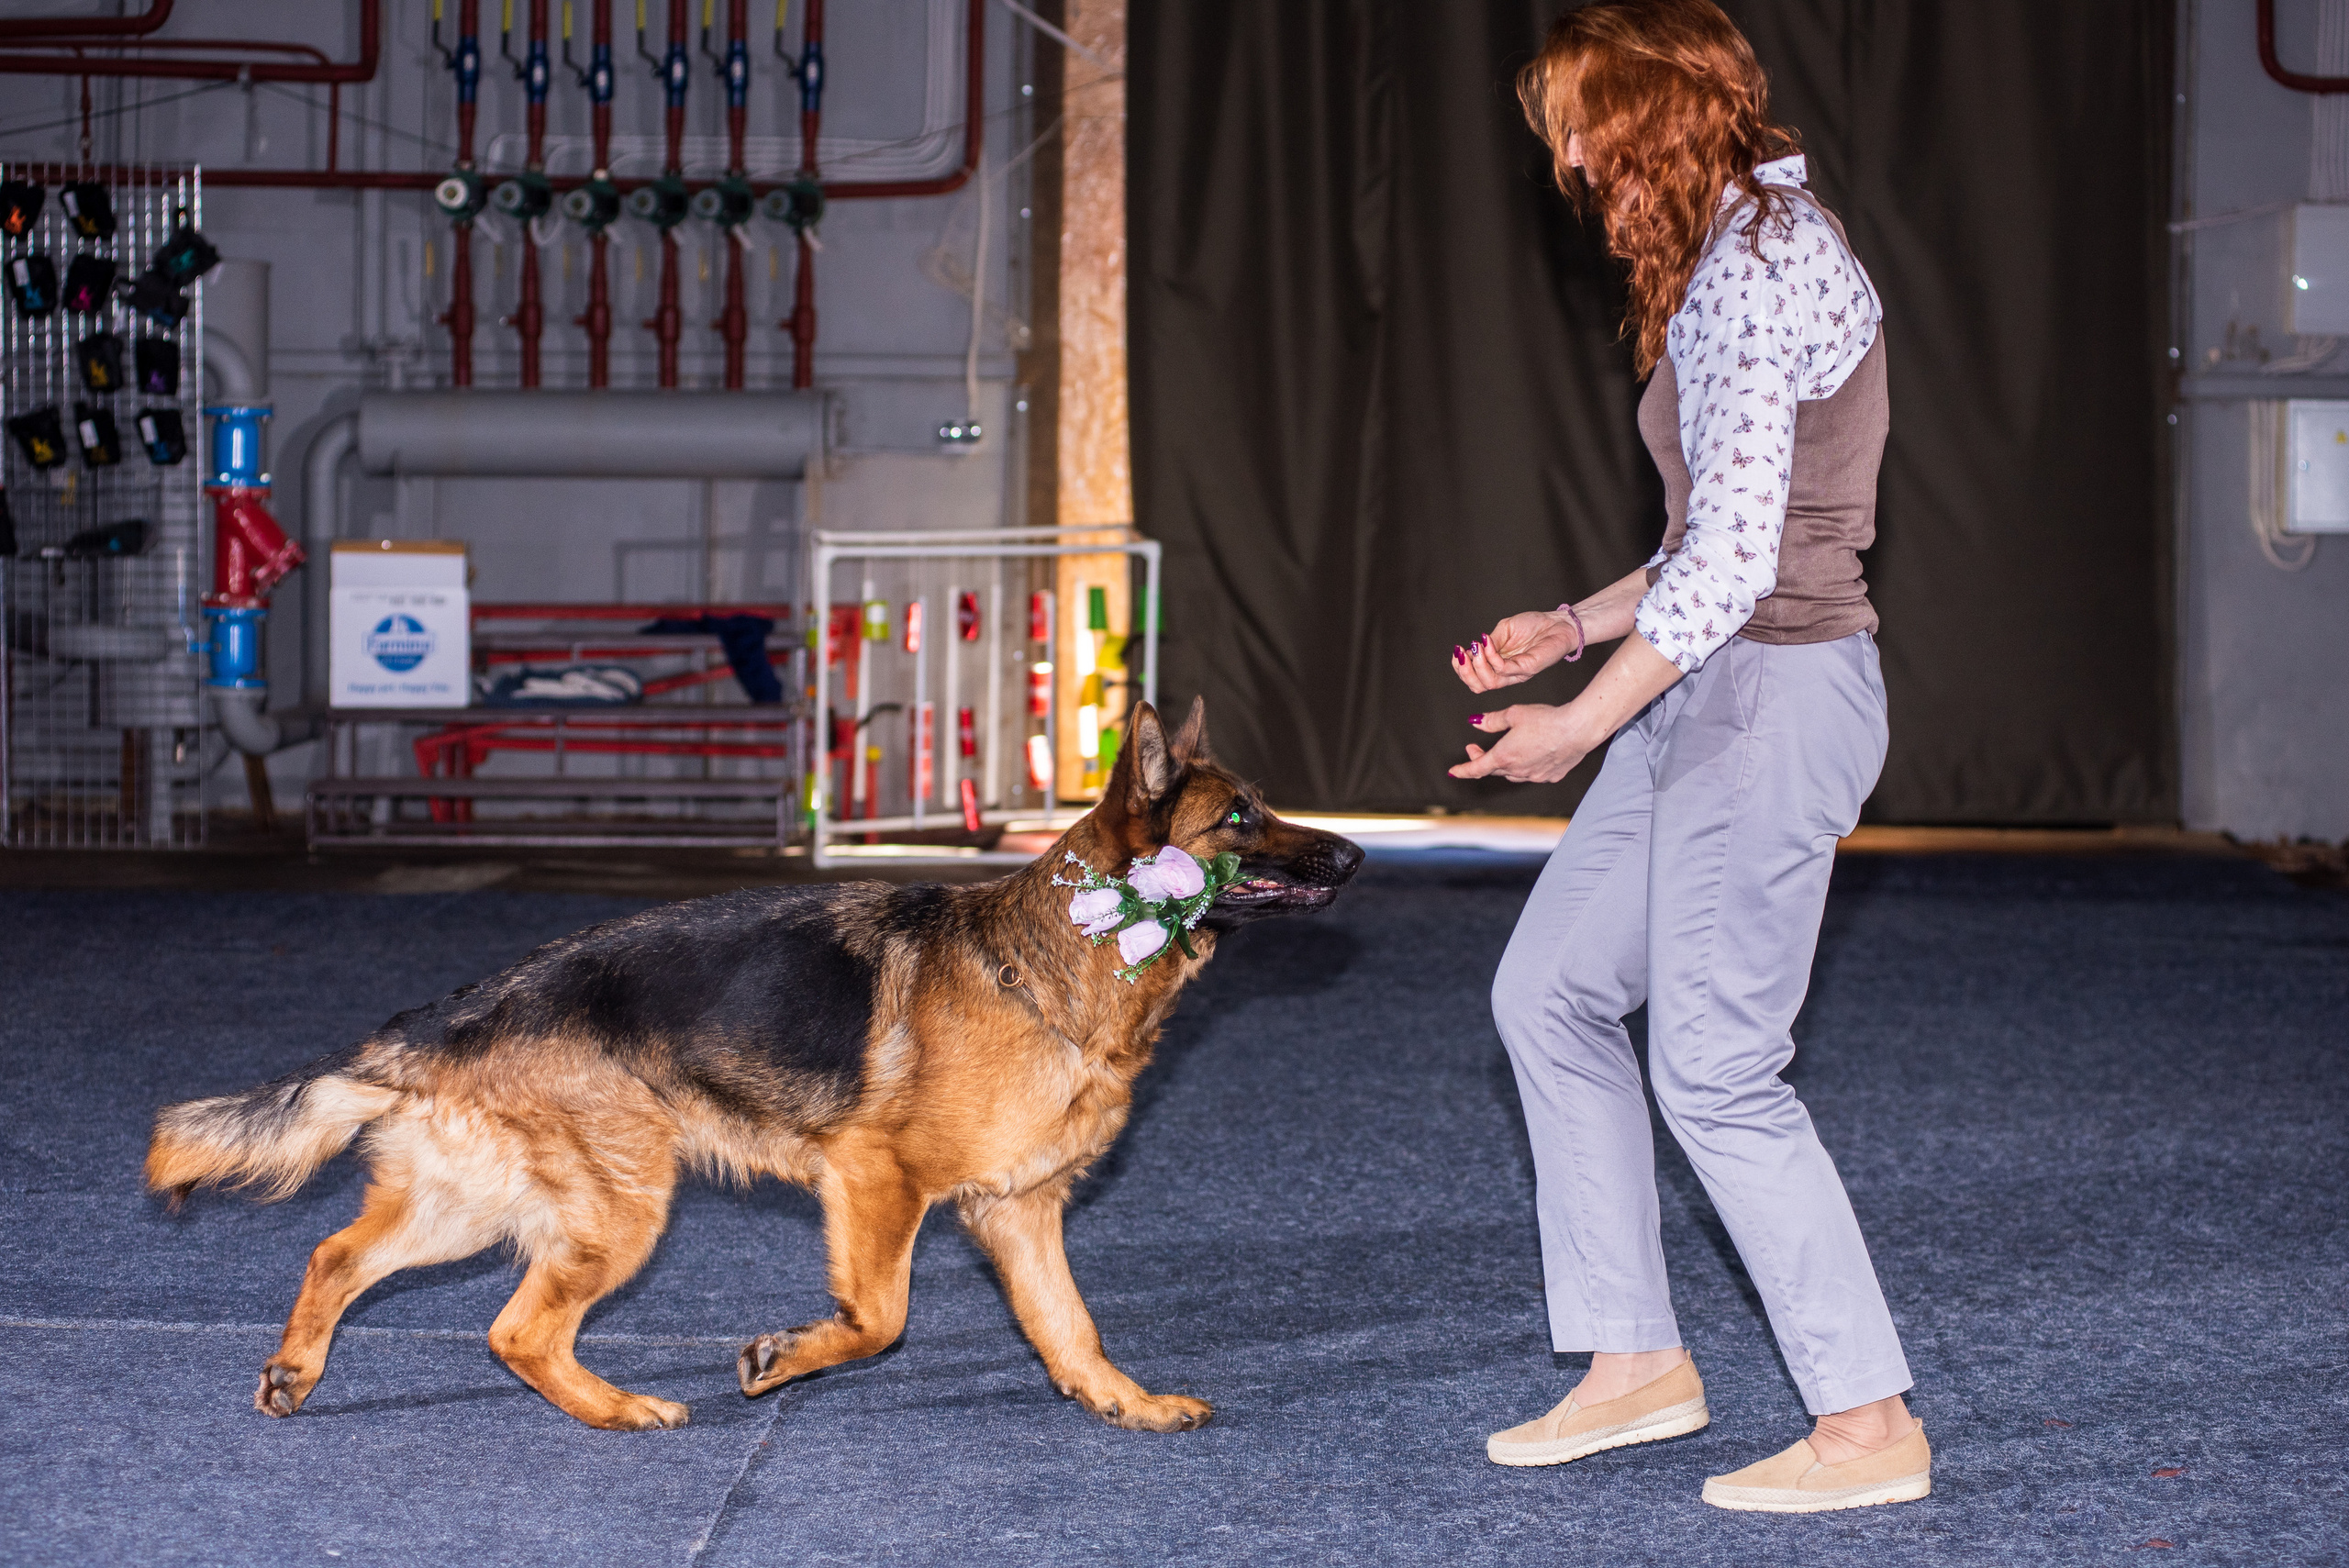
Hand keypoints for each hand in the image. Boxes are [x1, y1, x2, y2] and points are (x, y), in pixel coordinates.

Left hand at [1449, 704, 1597, 783]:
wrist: (1578, 729)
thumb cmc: (1547, 719)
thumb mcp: (1514, 714)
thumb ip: (1492, 720)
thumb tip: (1475, 722)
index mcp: (1504, 756)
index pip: (1476, 768)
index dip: (1463, 770)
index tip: (1453, 771)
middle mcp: (1517, 771)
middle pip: (1493, 770)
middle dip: (1482, 760)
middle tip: (1476, 748)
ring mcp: (1535, 776)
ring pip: (1512, 775)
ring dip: (1503, 765)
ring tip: (1502, 751)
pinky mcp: (1550, 777)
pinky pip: (1532, 775)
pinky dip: (1525, 767)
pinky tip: (1530, 756)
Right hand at [1453, 608, 1580, 692]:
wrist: (1557, 622)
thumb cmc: (1533, 626)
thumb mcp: (1504, 630)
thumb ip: (1490, 642)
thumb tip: (1473, 648)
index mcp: (1499, 667)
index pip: (1476, 679)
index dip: (1462, 669)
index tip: (1457, 652)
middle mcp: (1507, 674)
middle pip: (1479, 686)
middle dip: (1465, 672)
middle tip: (1462, 654)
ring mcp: (1517, 673)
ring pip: (1490, 683)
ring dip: (1477, 666)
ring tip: (1473, 649)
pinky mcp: (1528, 668)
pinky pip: (1505, 669)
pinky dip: (1491, 657)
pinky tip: (1487, 643)